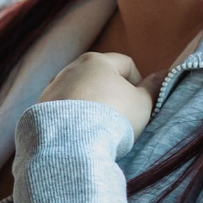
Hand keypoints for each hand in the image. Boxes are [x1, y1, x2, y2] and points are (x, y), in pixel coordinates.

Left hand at [37, 51, 153, 138]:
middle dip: (112, 93)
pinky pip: (63, 108)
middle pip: (99, 76)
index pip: (125, 64)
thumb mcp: (142, 104)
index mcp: (97, 61)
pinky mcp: (40, 107)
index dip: (138, 82)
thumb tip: (163, 74)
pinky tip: (80, 132)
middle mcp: (71, 68)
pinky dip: (73, 116)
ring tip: (99, 127)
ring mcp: (52, 87)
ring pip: (79, 92)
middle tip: (121, 116)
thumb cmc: (113, 117)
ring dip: (91, 104)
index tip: (141, 103)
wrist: (72, 141)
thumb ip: (153, 88)